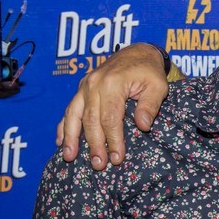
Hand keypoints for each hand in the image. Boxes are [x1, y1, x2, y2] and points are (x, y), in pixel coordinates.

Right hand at [56, 43, 168, 169]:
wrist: (137, 53)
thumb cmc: (149, 71)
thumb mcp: (158, 86)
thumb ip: (150, 105)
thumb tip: (143, 126)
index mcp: (113, 83)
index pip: (110, 118)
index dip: (113, 140)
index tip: (117, 158)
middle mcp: (93, 84)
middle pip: (90, 120)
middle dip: (94, 144)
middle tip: (99, 165)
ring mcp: (84, 86)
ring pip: (73, 115)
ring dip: (71, 138)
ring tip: (69, 157)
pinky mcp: (81, 90)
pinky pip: (69, 109)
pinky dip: (63, 126)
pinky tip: (60, 141)